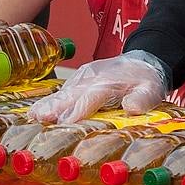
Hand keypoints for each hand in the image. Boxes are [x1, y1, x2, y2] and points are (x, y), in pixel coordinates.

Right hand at [28, 51, 169, 122]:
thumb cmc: (146, 79)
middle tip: (38, 120)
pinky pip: (61, 93)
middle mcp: (91, 78)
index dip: (78, 111)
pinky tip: (35, 114)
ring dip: (47, 105)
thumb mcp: (152, 89)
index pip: (91, 98)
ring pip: (62, 93)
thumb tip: (132, 108)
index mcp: (108, 82)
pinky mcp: (77, 82)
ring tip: (32, 118)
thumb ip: (143, 99)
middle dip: (54, 107)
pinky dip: (48, 103)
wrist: (141, 61)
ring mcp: (82, 78)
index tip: (65, 122)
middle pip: (70, 95)